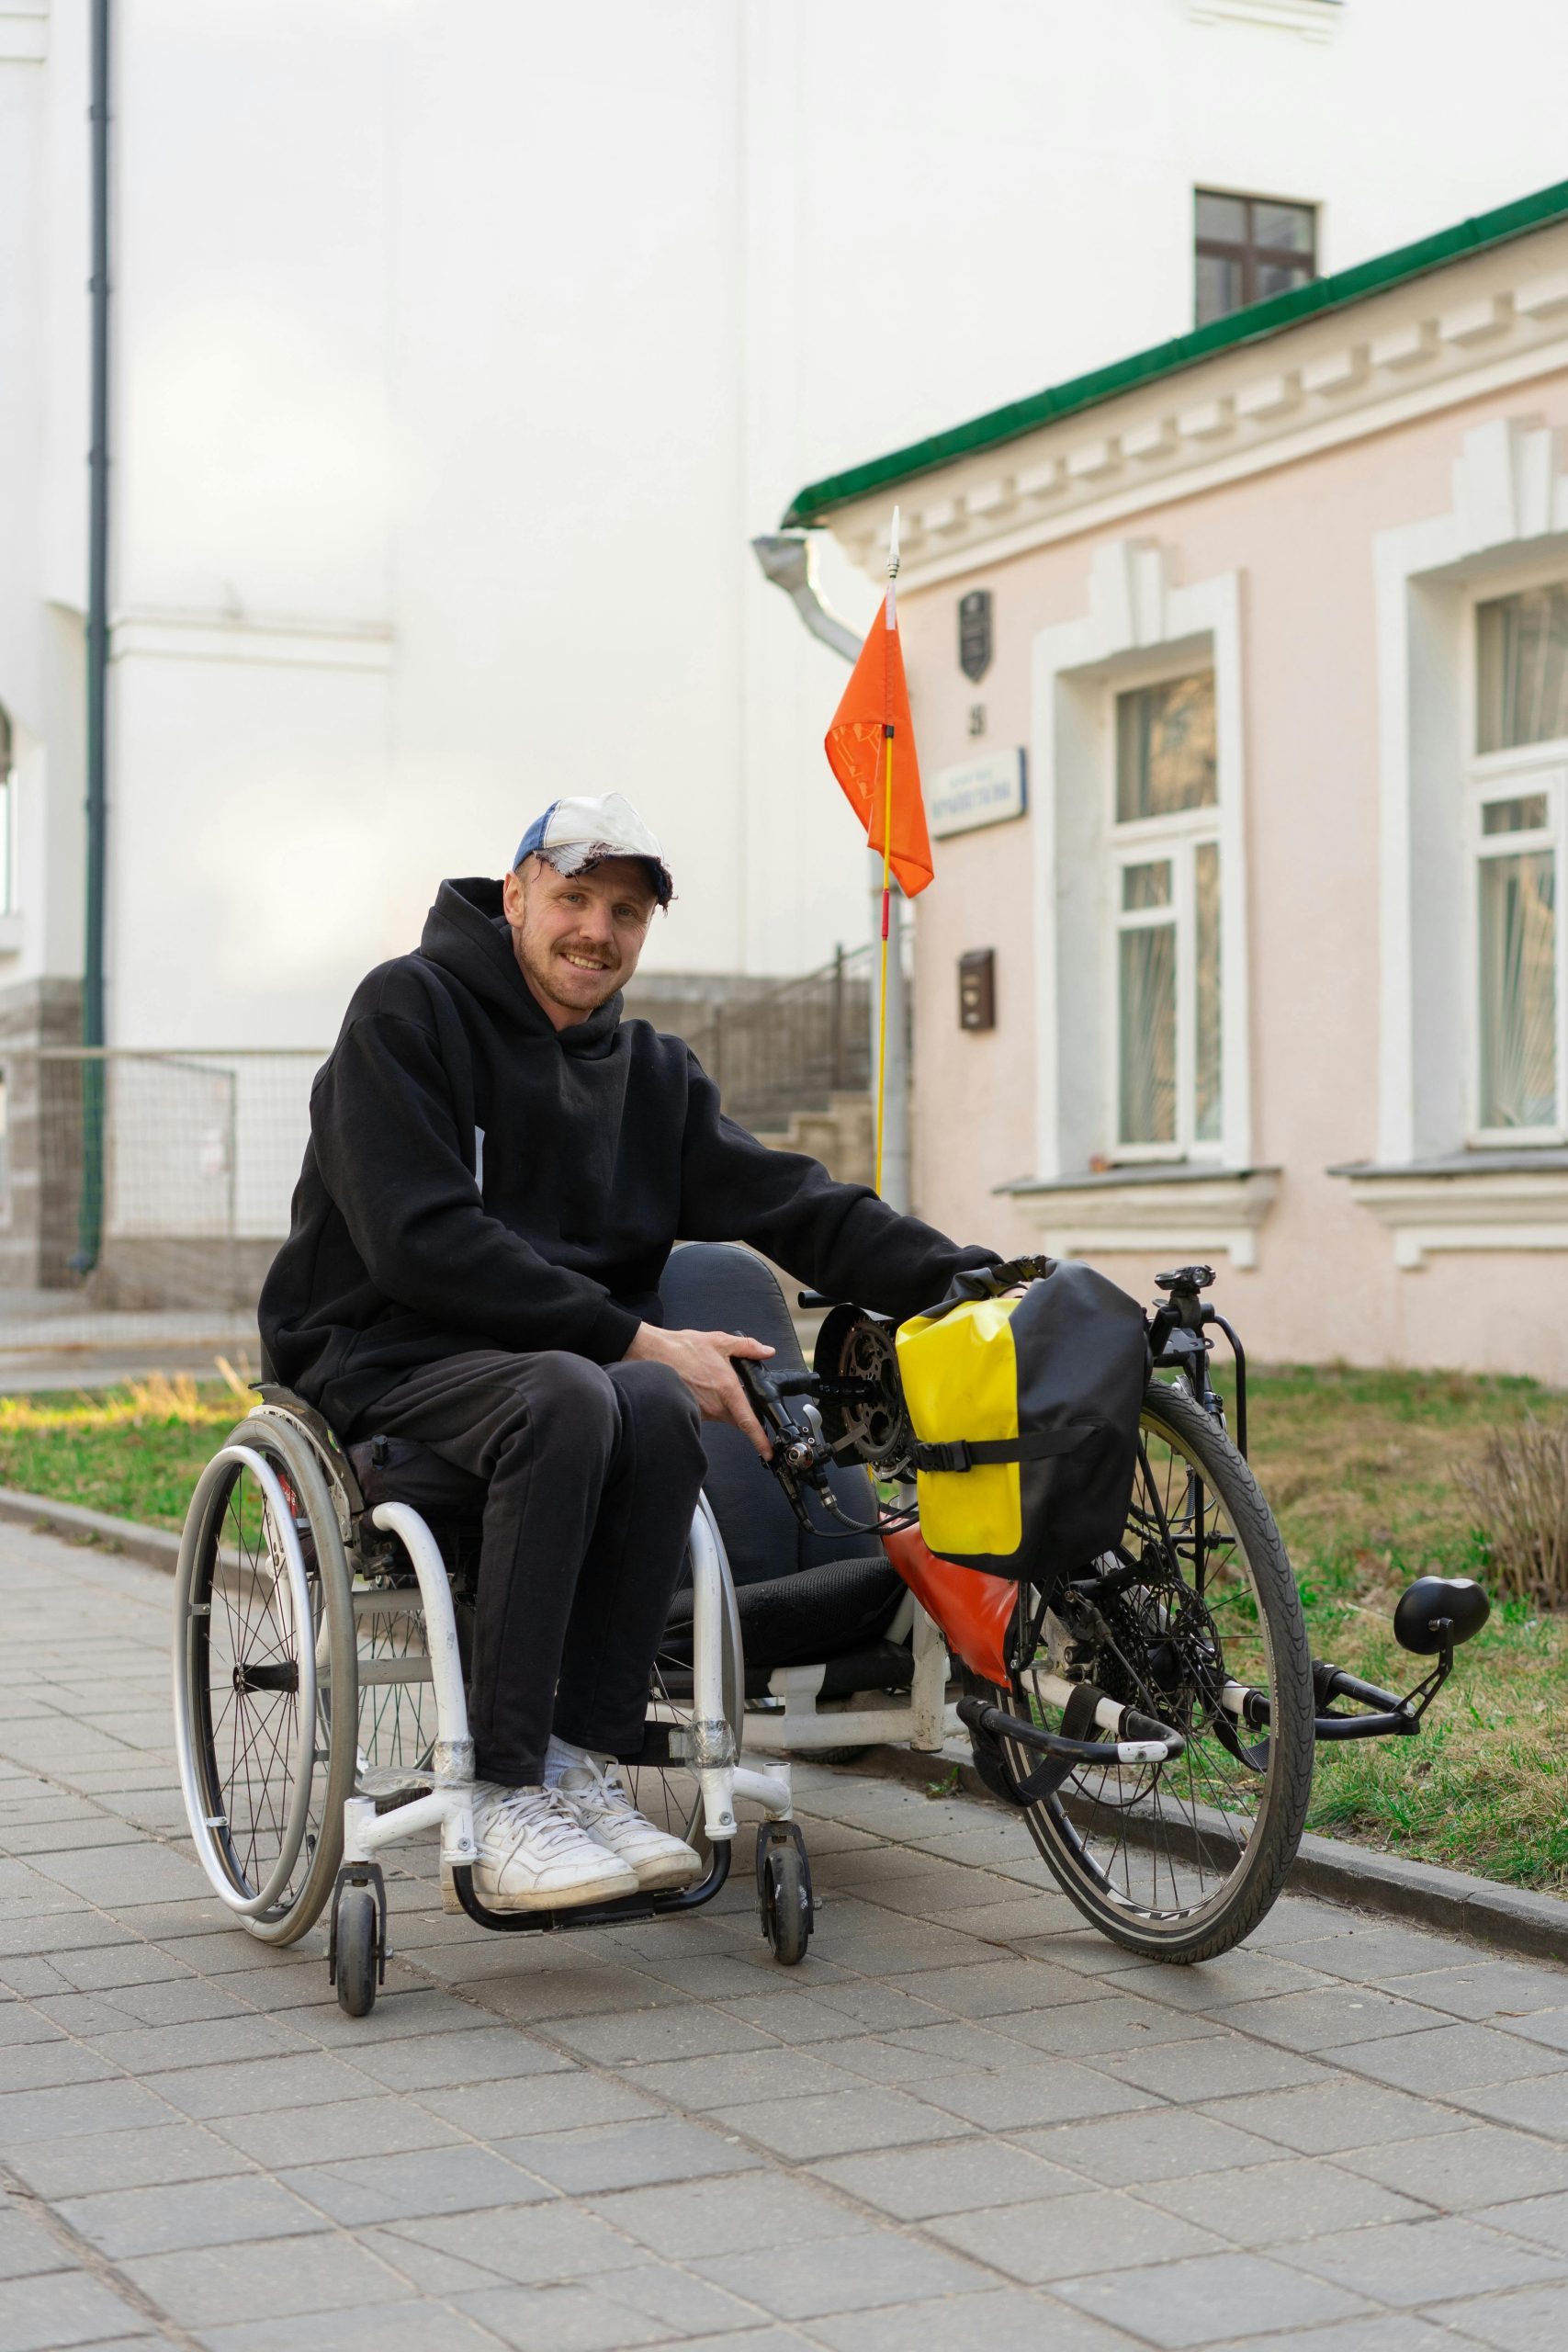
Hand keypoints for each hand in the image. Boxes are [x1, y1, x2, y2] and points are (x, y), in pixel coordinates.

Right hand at [624, 1324, 774, 1455]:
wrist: (651, 1354)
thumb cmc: (681, 1349)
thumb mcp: (719, 1341)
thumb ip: (747, 1347)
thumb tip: (766, 1351)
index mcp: (727, 1389)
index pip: (748, 1421)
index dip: (760, 1440)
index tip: (768, 1451)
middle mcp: (714, 1405)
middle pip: (737, 1419)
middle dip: (743, 1413)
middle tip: (737, 1395)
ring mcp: (701, 1411)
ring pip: (721, 1415)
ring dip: (723, 1405)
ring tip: (713, 1382)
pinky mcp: (690, 1412)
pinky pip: (706, 1413)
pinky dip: (709, 1403)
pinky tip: (702, 1386)